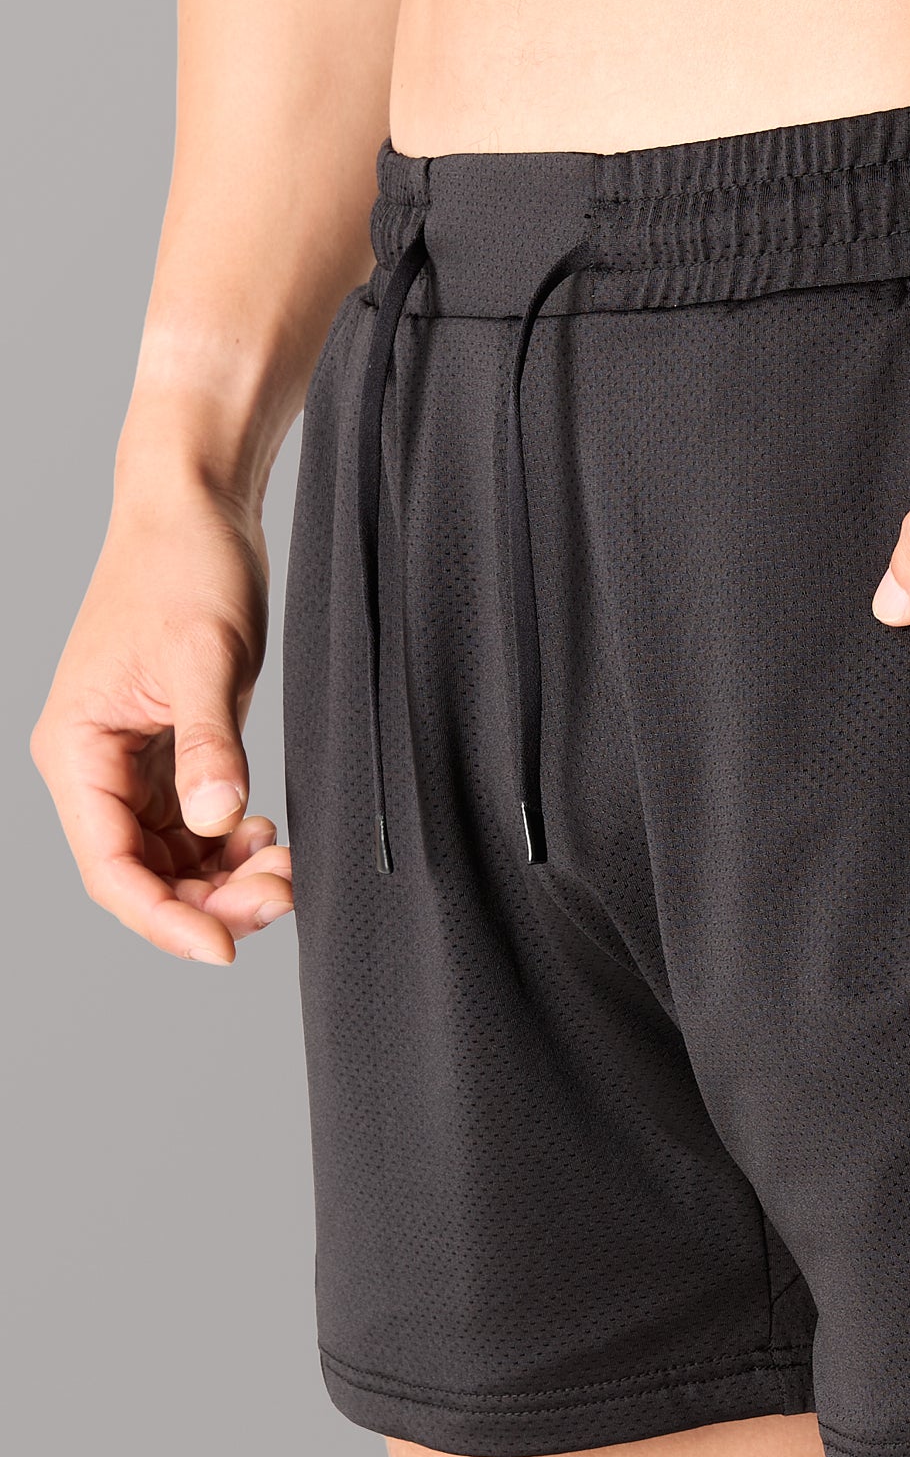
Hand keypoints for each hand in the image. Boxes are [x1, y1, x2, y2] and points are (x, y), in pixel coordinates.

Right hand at [33, 470, 292, 962]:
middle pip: (143, 874)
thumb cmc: (187, 565)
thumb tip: (216, 823)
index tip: (227, 949)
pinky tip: (268, 836)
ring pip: (170, 857)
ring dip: (224, 878)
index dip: (165, 919)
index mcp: (77, 749)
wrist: (196, 508)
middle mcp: (94, 764)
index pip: (112, 868)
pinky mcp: (167, 750)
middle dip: (209, 900)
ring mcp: (129, 761)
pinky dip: (228, 843)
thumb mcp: (206, 655)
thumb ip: (209, 743)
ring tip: (286, 867)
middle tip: (286, 894)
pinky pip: (190, 826)